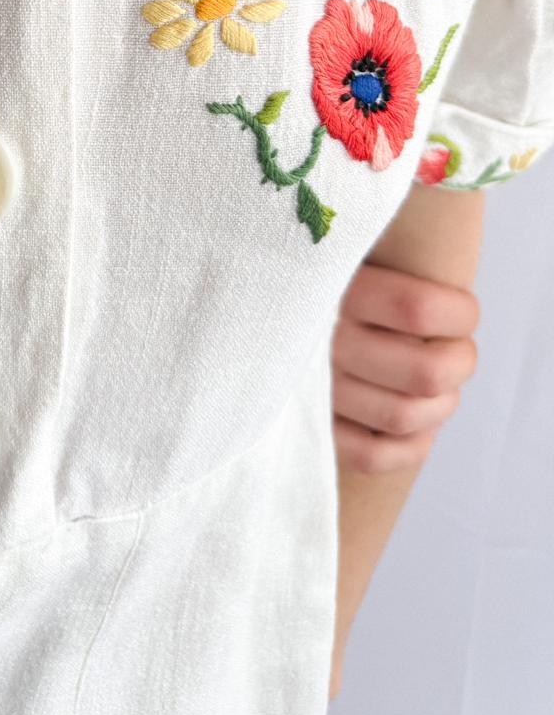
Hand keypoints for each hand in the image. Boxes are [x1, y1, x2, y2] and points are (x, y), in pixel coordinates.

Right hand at [331, 260, 479, 473]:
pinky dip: (411, 446)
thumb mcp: (346, 259)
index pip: (420, 309)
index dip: (460, 315)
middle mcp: (322, 343)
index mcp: (333, 290)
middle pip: (427, 372)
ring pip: (405, 416)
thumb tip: (458, 263)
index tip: (461, 312)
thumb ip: (391, 268)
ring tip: (437, 388)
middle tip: (455, 352)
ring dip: (440, 406)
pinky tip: (416, 424)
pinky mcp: (314, 434)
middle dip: (459, 363)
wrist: (254, 320)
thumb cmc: (321, 288)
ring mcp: (316, 394)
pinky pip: (376, 455)